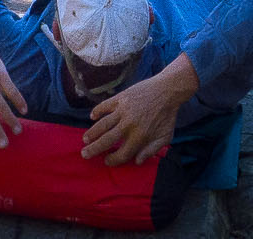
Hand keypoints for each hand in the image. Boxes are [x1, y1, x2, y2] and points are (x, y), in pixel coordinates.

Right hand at [81, 53, 198, 166]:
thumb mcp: (165, 137)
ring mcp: (123, 110)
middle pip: (107, 141)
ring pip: (103, 124)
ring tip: (85, 139)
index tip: (106, 161)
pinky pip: (105, 106)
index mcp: (140, 137)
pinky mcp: (121, 98)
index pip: (121, 154)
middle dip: (94, 149)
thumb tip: (137, 162)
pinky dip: (97, 111)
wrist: (168, 90)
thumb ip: (151, 151)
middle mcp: (129, 125)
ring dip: (92, 133)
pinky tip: (92, 117)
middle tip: (84, 154)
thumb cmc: (167, 116)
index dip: (112, 160)